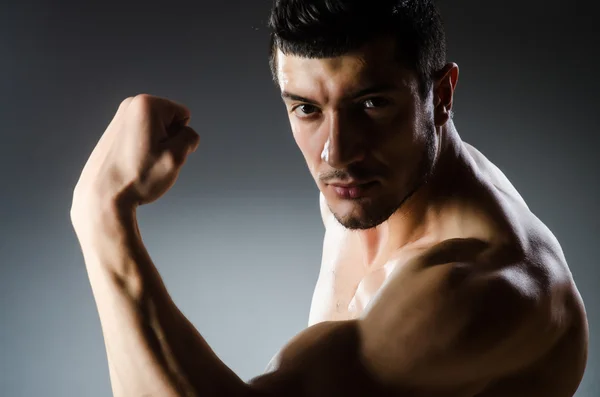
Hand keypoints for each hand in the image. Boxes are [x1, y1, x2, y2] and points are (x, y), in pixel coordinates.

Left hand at [71, 94, 199, 218]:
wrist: (104, 195)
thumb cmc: (139, 177)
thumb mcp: (177, 157)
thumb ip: (190, 138)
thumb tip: (186, 133)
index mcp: (147, 104)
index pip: (184, 115)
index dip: (180, 137)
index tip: (162, 151)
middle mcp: (131, 104)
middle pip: (169, 120)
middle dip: (168, 140)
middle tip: (153, 159)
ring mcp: (120, 117)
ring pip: (156, 130)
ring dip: (156, 146)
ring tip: (141, 162)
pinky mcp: (114, 130)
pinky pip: (142, 137)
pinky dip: (142, 149)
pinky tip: (131, 163)